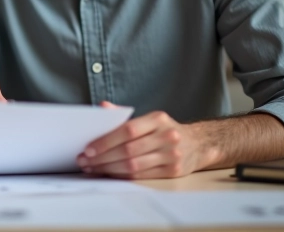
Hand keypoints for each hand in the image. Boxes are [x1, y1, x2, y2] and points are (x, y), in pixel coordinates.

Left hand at [77, 102, 208, 178]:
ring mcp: (171, 155)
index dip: (106, 140)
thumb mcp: (150, 118)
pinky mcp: (173, 171)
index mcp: (158, 119)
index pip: (128, 130)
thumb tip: (101, 107)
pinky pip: (141, 176)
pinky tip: (109, 174)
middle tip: (84, 161)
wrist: (198, 144)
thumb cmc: (165, 130)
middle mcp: (167, 136)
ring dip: (109, 169)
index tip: (88, 148)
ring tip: (92, 169)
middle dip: (102, 157)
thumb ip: (124, 116)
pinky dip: (122, 176)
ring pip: (134, 165)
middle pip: (128, 150)